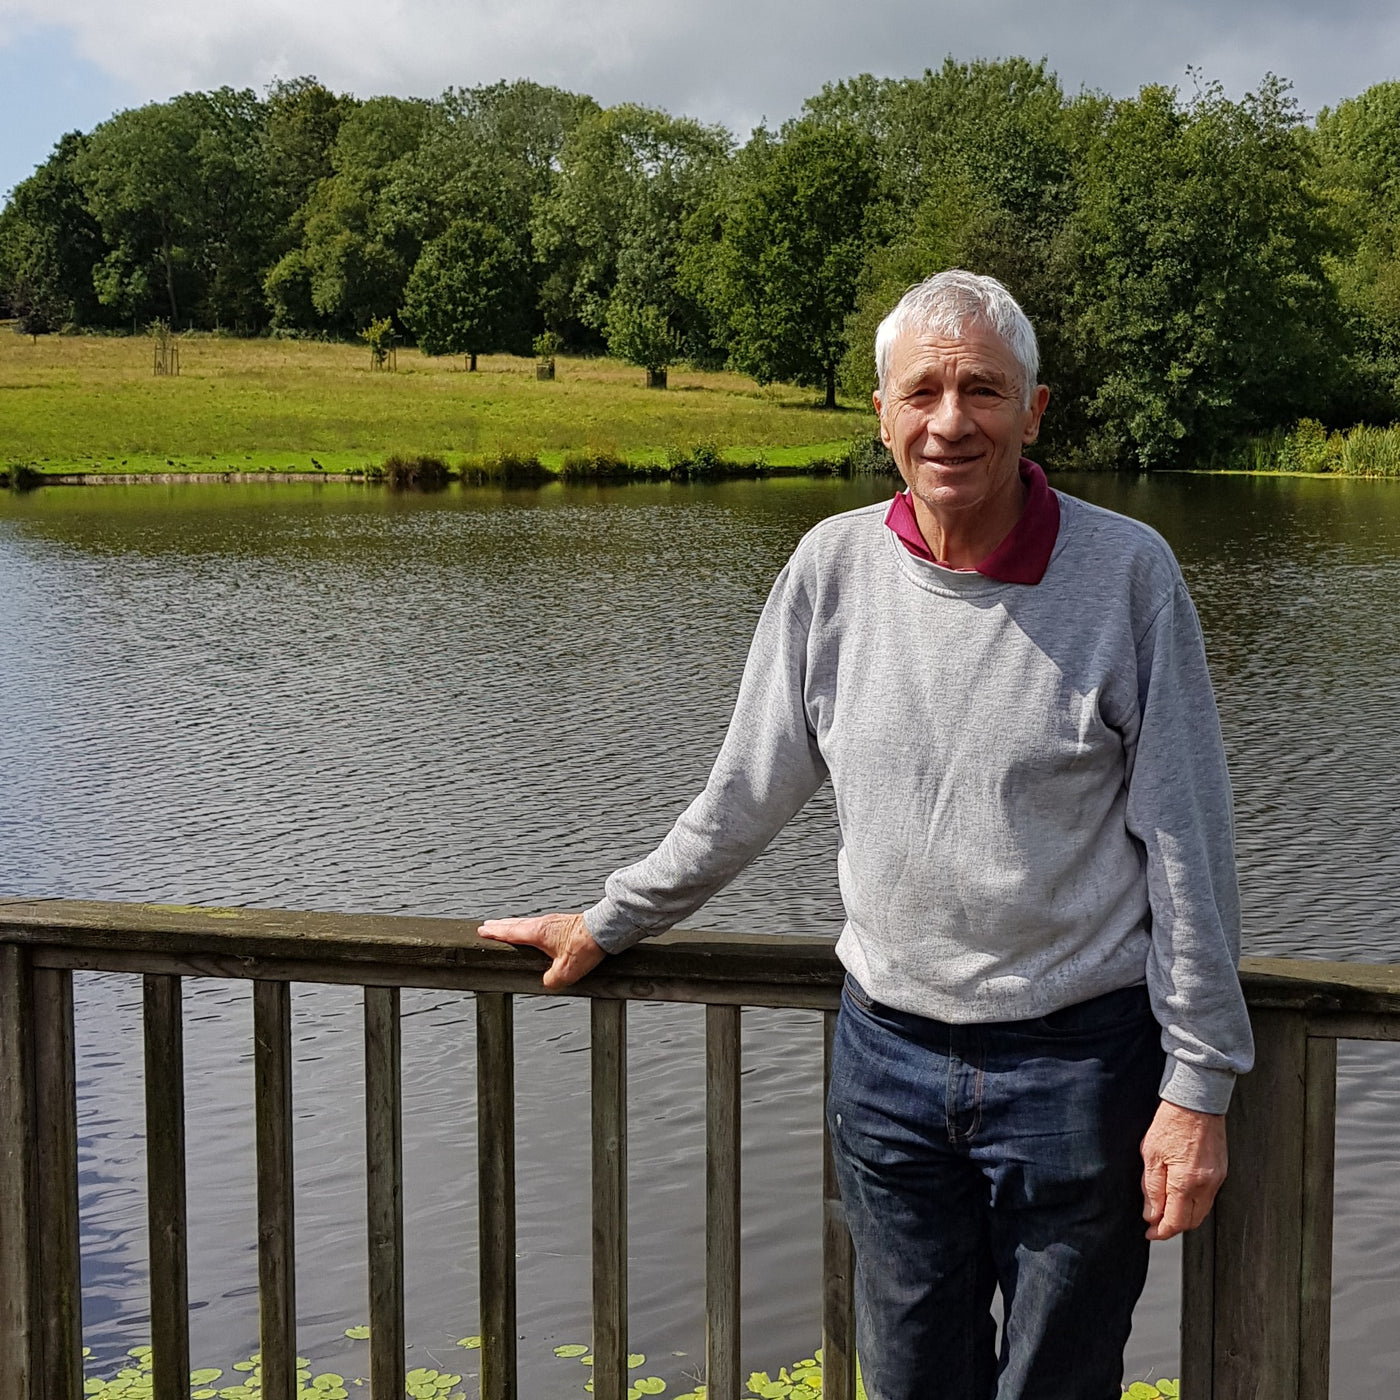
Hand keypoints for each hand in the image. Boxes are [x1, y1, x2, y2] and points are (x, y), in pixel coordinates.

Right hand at [477, 911, 606, 989]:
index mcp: (538, 933)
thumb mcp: (565, 972)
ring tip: (506, 926)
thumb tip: (547, 982)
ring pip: (528, 922)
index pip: (511, 932)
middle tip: (488, 926)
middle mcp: (543, 924)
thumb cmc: (586, 946)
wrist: (605, 930)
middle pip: (516, 924)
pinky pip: (539, 923)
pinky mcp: (563, 922)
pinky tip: (534, 931)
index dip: (495, 933)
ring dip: (515, 924)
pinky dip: (529, 925)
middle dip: (501, 925)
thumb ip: (550, 980)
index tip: (482, 930)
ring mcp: (553, 921)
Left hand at [1141, 1100, 1227, 1240]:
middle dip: (1173, 1226)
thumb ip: (1151, 1188)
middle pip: (1191, 1221)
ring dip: (1184, 1215)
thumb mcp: (1151, 1154)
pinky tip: (1180, 1195)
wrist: (1197, 1101)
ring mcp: (1217, 1179)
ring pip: (1201, 1211)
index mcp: (1186, 1182)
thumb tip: (1151, 1214)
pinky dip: (1193, 1202)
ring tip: (1165, 1209)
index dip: (1161, 1232)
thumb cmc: (1171, 1122)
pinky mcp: (1222, 1171)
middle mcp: (1206, 1185)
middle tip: (1155, 1223)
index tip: (1150, 1233)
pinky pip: (1208, 1197)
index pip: (1176, 1222)